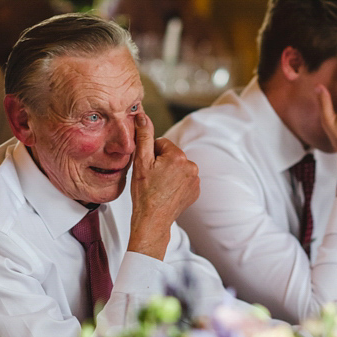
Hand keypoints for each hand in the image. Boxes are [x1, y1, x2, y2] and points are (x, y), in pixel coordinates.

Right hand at [128, 113, 199, 259]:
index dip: (150, 154)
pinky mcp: (196, 191)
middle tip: (151, 178)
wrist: (153, 220)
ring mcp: (196, 180)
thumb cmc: (144, 193)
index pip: (161, 144)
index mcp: (179, 156)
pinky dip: (175, 183)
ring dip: (168, 173)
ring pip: (177, 167)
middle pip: (171, 155)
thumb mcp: (141, 162)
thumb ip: (144, 136)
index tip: (147, 168)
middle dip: (161, 163)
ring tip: (158, 187)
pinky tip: (166, 192)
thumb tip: (143, 116)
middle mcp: (192, 166)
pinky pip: (184, 179)